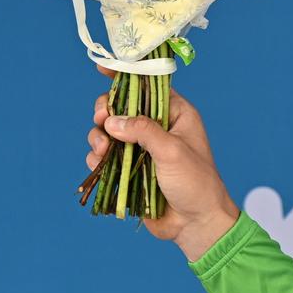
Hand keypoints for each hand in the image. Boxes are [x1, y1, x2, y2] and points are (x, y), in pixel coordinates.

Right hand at [87, 64, 239, 259]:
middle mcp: (158, 127)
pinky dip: (97, 156)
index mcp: (176, 114)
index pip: (148, 86)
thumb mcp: (172, 151)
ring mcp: (142, 148)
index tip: (102, 68)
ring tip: (102, 151)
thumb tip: (112, 122)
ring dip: (98, 137)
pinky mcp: (129, 168)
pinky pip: (104, 155)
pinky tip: (98, 163)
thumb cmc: (195, 184)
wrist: (195, 224)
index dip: (125, 76)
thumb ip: (143, 130)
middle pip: (121, 107)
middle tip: (102, 120)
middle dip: (106, 112)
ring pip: (108, 131)